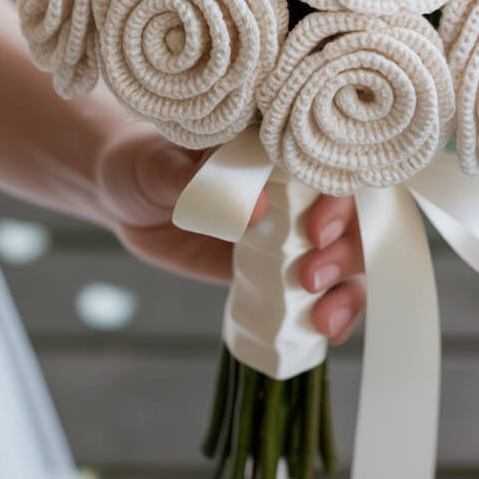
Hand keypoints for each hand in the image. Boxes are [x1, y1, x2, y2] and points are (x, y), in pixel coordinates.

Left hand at [96, 125, 364, 343]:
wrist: (125, 195)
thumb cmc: (146, 162)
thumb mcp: (162, 166)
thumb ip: (202, 182)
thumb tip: (258, 207)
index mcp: (279, 146)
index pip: (331, 166)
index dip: (337, 197)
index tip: (316, 228)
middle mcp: (298, 186)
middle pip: (353, 216)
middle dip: (345, 251)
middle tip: (311, 277)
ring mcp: (293, 228)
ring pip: (348, 256)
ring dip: (347, 288)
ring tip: (322, 318)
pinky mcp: (280, 267)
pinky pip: (320, 292)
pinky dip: (333, 313)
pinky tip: (325, 332)